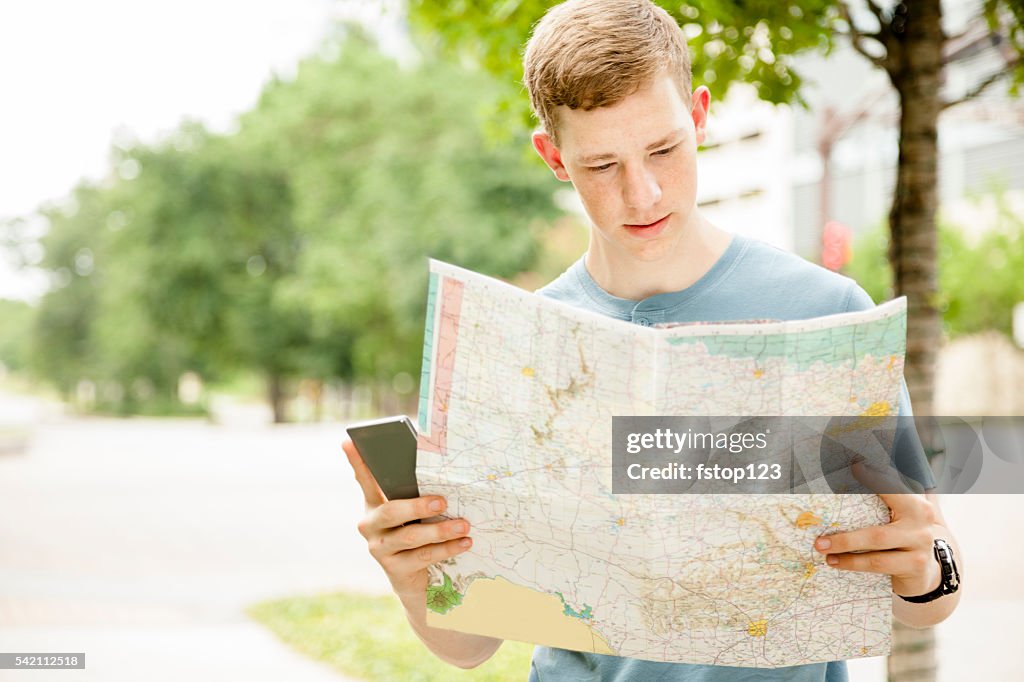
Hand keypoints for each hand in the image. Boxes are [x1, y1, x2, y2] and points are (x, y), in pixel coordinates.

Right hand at [342, 438, 472, 600]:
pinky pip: (424, 556)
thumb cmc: (418, 533)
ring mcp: (380, 549)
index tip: (349, 441)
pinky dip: (447, 548)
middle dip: (418, 506)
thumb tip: (435, 467)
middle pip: (391, 512)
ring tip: (464, 525)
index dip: (357, 462)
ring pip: (412, 536)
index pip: (365, 480)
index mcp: (374, 505)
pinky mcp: (394, 569)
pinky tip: (464, 543)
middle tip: (443, 500)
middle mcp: (371, 526)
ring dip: (441, 530)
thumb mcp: (414, 513)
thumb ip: (414, 492)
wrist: (416, 579)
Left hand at [814, 460, 942, 596]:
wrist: (926, 569)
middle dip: (846, 534)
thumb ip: (886, 493)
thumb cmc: (903, 534)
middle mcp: (921, 522)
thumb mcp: (900, 512)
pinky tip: (835, 562)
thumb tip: (854, 468)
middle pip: (879, 527)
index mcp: (916, 504)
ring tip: (821, 547)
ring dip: (845, 547)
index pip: (893, 488)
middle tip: (818, 536)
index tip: (854, 466)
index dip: (875, 478)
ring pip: (877, 547)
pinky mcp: (915, 567)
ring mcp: (920, 547)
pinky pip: (879, 565)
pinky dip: (854, 563)